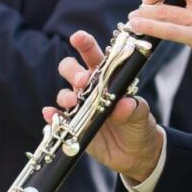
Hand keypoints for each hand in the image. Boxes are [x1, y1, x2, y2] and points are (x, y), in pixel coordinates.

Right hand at [45, 30, 164, 180]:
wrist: (135, 154)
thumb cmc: (139, 126)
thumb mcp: (141, 116)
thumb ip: (133, 109)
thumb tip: (125, 104)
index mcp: (107, 78)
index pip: (94, 56)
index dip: (84, 43)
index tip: (78, 38)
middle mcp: (90, 89)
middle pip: (71, 69)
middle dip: (72, 71)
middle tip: (82, 80)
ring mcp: (80, 106)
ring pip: (64, 93)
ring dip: (66, 95)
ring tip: (73, 103)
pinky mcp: (73, 125)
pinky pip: (57, 118)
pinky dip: (52, 115)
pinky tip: (51, 115)